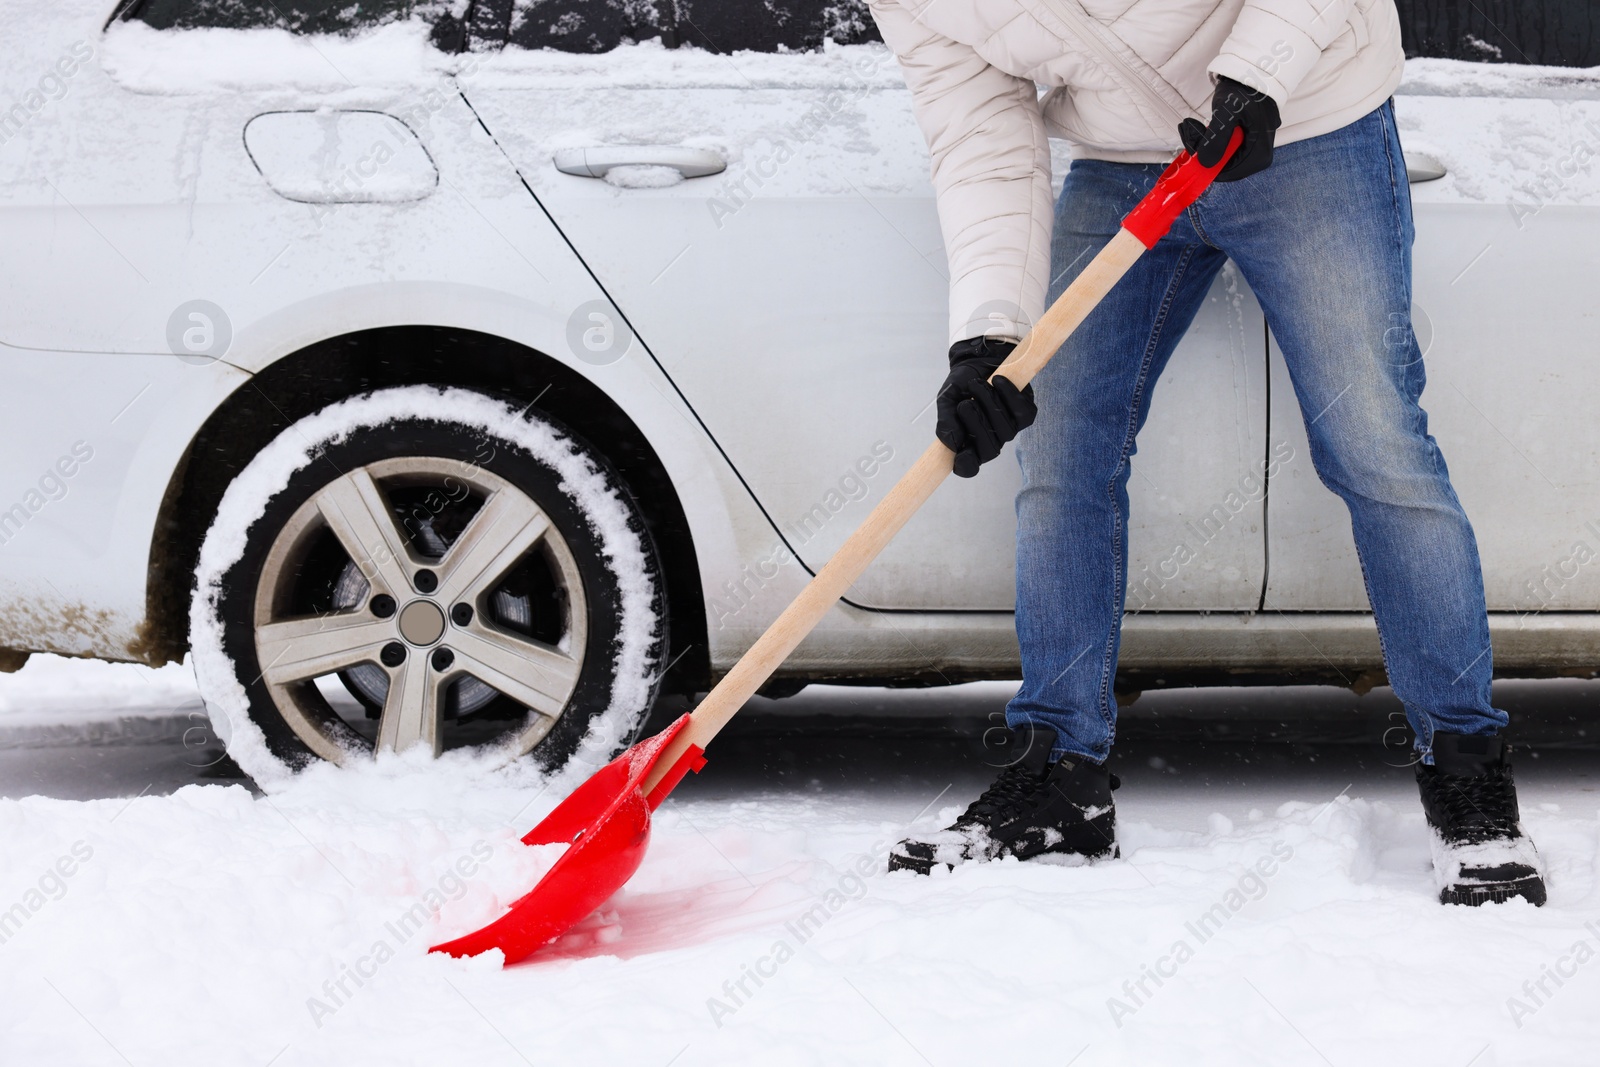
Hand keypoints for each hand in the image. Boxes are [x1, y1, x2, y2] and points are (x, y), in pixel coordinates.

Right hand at [935, 337, 1036, 477]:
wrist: (979, 359)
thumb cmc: (962, 384)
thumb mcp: (947, 399)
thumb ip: (946, 421)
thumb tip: (952, 443)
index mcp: (968, 443)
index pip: (968, 467)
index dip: (966, 465)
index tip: (960, 454)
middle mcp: (990, 440)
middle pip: (990, 450)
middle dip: (977, 426)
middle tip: (965, 404)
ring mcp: (1010, 429)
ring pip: (1006, 431)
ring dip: (990, 405)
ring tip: (977, 384)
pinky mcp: (1025, 414)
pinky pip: (1022, 412)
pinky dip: (1009, 395)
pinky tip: (998, 380)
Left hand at [1178, 76, 1280, 181]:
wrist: (1251, 74)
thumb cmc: (1243, 91)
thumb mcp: (1227, 113)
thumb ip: (1216, 139)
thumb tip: (1205, 163)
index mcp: (1258, 155)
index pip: (1225, 174)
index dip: (1203, 165)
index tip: (1190, 146)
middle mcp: (1257, 157)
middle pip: (1220, 166)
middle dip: (1201, 151)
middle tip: (1188, 130)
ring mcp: (1251, 150)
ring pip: (1218, 157)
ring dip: (1201, 144)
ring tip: (1191, 126)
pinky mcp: (1244, 143)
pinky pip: (1221, 149)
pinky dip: (1208, 140)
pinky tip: (1199, 127)